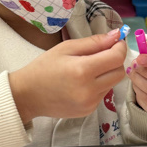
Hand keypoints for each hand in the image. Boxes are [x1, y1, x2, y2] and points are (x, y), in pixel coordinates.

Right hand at [10, 31, 126, 124]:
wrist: (27, 95)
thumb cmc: (44, 67)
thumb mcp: (66, 48)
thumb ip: (94, 42)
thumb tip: (116, 35)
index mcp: (83, 70)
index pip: (117, 58)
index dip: (119, 47)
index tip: (115, 42)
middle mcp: (90, 90)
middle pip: (119, 72)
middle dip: (115, 61)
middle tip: (102, 54)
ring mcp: (90, 103)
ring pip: (113, 83)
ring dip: (106, 74)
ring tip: (87, 69)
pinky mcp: (88, 111)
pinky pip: (103, 94)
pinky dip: (98, 85)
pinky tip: (82, 83)